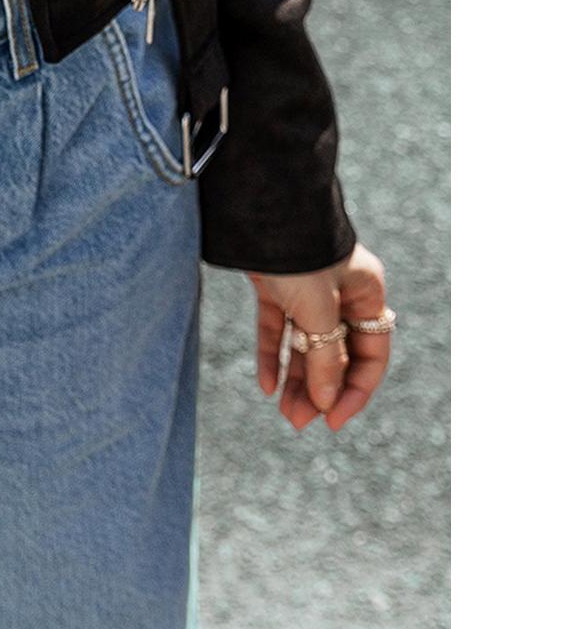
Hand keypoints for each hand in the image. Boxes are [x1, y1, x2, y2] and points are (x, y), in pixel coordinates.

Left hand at [249, 242, 391, 432]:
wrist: (256, 207)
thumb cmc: (297, 253)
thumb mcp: (318, 310)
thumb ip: (326, 357)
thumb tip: (327, 401)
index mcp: (366, 293)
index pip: (371, 355)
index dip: (354, 391)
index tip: (332, 421)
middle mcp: (341, 293)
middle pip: (336, 353)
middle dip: (319, 389)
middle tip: (298, 421)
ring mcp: (306, 289)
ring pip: (306, 344)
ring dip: (297, 379)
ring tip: (284, 413)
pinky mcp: (275, 285)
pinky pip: (277, 328)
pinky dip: (273, 355)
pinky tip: (265, 385)